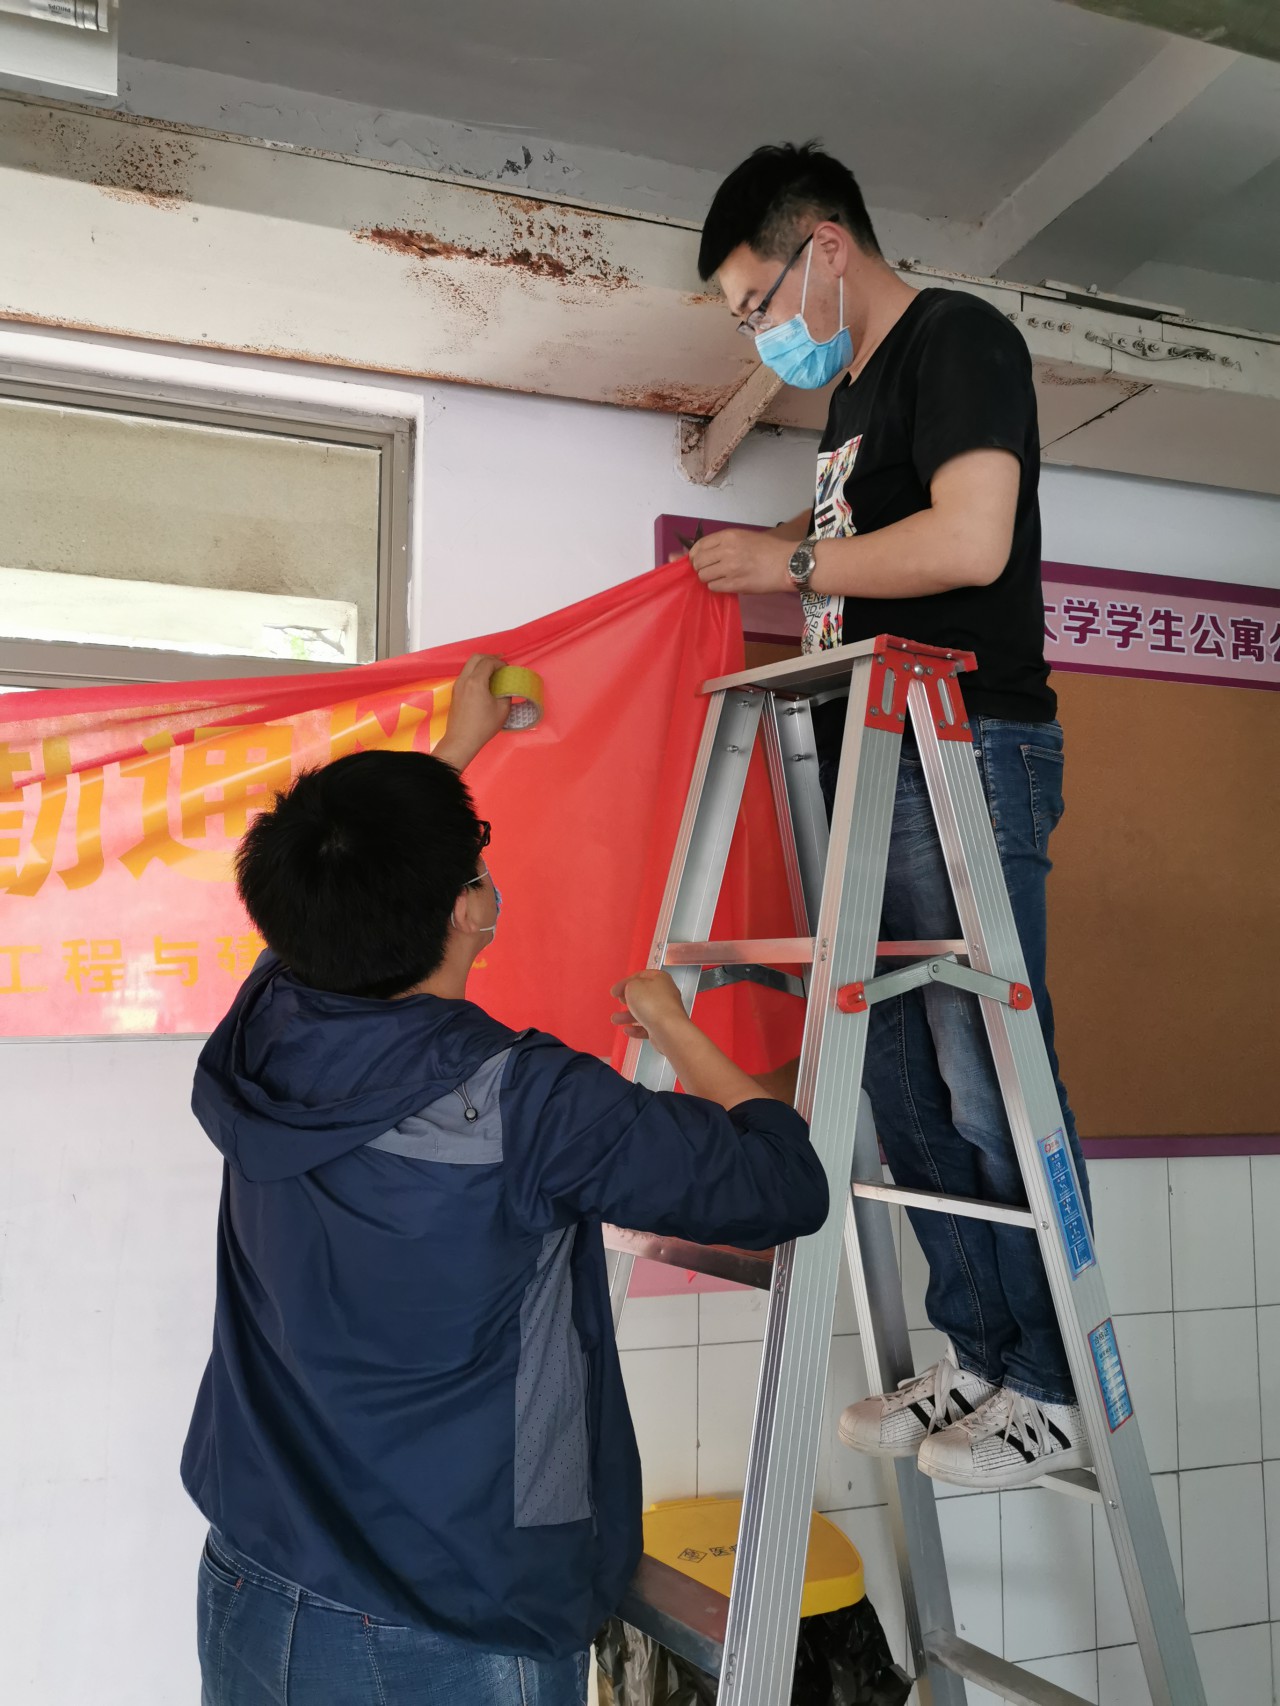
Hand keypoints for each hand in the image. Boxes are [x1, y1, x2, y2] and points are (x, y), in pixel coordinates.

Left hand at [434, 654, 510, 770]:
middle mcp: (464, 679)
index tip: (507, 668)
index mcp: (476, 682)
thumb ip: (506, 694)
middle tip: (501, 663)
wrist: (461, 740)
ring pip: (469, 665)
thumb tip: (506, 687)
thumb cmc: (482, 726)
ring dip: (481, 664)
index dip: (500, 662)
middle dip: (490, 657)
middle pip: (476, 658)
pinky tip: (484, 681)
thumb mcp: (502, 710)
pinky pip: (466, 674)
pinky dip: (475, 672)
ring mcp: (458, 685)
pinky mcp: (455, 691)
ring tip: (493, 671)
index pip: (488, 662)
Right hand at [610, 969, 690, 1041]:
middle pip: (644, 995)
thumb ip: (628, 985)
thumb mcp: (633, 986)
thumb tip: (628, 989)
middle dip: (628, 999)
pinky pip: (648, 1027)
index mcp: (660, 979)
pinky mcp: (664, 1028)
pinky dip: (636, 1029)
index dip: (626, 982)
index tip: (616, 989)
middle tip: (620, 1000)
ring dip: (628, 1016)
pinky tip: (628, 1030)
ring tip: (616, 1019)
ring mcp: (665, 1012)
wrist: (667, 1029)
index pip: (641, 976)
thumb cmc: (655, 1005)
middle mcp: (665, 994)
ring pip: (644, 1012)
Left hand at [690, 529, 793, 595]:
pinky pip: (714, 587)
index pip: (699, 546)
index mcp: (728, 536)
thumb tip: (704, 553)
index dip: (694, 555)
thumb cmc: (770, 549)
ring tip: (720, 578)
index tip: (697, 560)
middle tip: (710, 571)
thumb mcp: (745, 537)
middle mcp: (726, 550)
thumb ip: (724, 543)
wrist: (788, 563)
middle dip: (701, 568)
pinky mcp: (735, 584)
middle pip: (698, 562)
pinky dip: (717, 587)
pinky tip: (727, 584)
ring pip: (704, 576)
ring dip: (709, 579)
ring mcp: (730, 568)